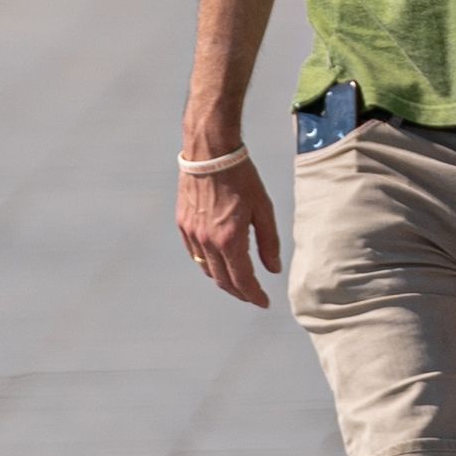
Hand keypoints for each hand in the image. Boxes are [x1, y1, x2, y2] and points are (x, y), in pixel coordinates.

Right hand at [175, 138, 277, 304]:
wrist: (210, 152)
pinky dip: (207, 263)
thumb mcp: (263, 208)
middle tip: (252, 296)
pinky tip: (218, 260)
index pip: (242, 280)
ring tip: (237, 280)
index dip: (253, 295)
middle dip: (239, 292)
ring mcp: (192, 234)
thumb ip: (269, 242)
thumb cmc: (242, 177)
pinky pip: (194, 253)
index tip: (263, 302)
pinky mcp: (183, 223)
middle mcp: (207, 242)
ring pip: (206, 269)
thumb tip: (273, 269)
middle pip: (222, 280)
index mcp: (229, 240)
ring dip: (222, 279)